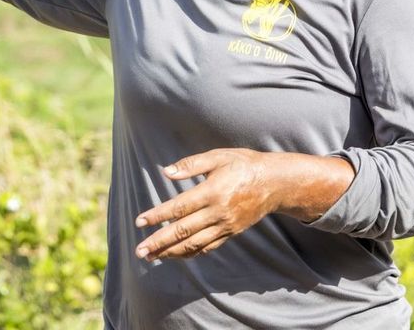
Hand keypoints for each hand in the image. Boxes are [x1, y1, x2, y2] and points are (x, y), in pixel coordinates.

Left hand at [133, 149, 353, 261]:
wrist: (274, 182)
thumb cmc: (242, 164)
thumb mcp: (217, 157)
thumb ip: (191, 165)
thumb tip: (166, 172)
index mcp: (212, 192)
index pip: (179, 208)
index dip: (157, 216)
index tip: (139, 222)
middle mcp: (218, 213)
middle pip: (183, 231)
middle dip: (159, 242)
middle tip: (139, 251)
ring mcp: (225, 226)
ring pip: (194, 244)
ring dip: (171, 252)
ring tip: (151, 257)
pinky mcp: (231, 232)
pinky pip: (207, 247)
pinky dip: (190, 253)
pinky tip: (175, 255)